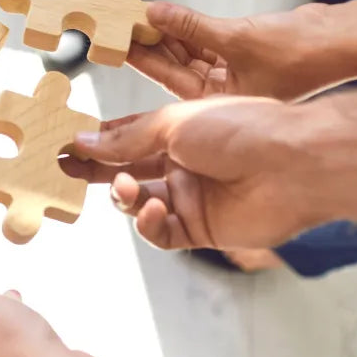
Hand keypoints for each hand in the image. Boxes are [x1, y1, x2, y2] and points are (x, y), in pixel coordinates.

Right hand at [68, 92, 356, 250]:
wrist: (293, 164)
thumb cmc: (240, 128)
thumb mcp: (171, 123)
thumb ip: (125, 139)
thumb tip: (83, 140)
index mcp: (174, 132)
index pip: (124, 137)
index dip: (95, 142)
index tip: (65, 145)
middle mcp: (180, 164)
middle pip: (126, 171)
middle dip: (96, 172)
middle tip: (64, 172)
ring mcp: (189, 197)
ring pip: (138, 204)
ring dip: (124, 197)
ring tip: (125, 190)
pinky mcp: (200, 228)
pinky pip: (161, 232)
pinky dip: (150, 224)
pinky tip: (154, 210)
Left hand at [127, 0, 356, 101]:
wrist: (343, 40)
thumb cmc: (299, 53)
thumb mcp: (235, 38)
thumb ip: (191, 25)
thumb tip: (152, 11)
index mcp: (218, 105)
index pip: (167, 79)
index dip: (141, 58)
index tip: (113, 41)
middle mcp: (220, 96)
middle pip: (173, 66)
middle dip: (147, 45)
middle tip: (116, 23)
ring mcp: (230, 75)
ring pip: (186, 53)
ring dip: (164, 34)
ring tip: (133, 14)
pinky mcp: (241, 56)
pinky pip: (203, 43)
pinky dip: (186, 29)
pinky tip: (163, 14)